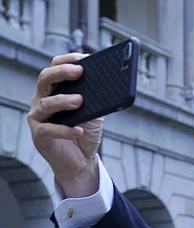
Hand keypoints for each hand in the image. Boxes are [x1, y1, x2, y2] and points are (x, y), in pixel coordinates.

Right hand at [27, 53, 103, 197]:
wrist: (81, 162)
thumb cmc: (85, 133)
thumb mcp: (95, 113)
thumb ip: (98, 98)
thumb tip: (111, 83)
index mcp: (54, 90)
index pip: (55, 67)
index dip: (68, 60)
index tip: (84, 57)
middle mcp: (42, 100)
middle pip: (45, 78)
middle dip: (62, 73)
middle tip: (80, 72)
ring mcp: (38, 117)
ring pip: (46, 103)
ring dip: (63, 100)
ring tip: (80, 101)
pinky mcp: (39, 136)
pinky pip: (49, 130)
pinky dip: (65, 130)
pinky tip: (78, 130)